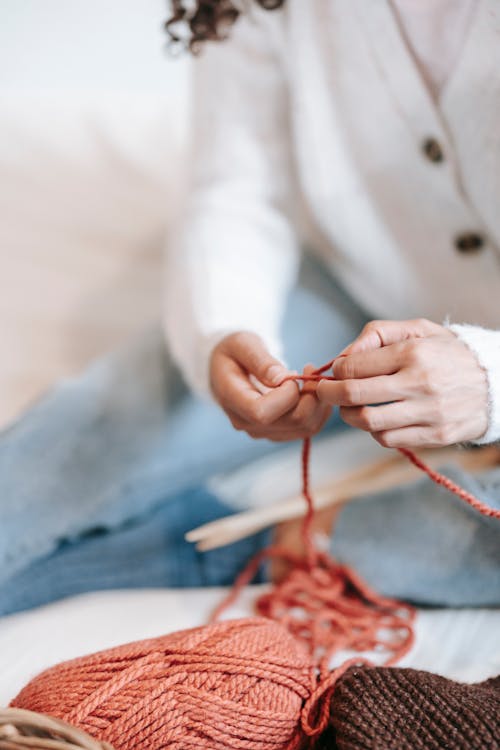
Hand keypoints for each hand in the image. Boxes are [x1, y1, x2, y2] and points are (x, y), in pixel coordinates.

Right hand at [210, 331, 330, 440]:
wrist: (226, 368)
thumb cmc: (233, 352)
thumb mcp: (242, 344)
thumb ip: (260, 360)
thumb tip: (281, 378)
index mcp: (232, 400)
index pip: (262, 412)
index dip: (287, 395)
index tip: (292, 373)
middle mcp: (246, 423)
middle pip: (291, 421)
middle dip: (310, 395)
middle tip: (309, 369)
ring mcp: (262, 431)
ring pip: (304, 427)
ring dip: (316, 402)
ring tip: (310, 377)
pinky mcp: (276, 432)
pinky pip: (307, 428)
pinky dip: (317, 409)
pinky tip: (310, 390)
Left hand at [316, 319, 488, 447]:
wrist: (497, 383)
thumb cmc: (449, 354)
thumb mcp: (419, 330)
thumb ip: (379, 334)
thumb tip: (345, 354)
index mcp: (414, 353)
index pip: (354, 366)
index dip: (335, 371)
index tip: (334, 372)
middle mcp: (420, 383)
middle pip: (354, 395)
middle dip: (329, 394)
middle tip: (324, 392)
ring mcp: (428, 412)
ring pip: (367, 422)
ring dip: (349, 416)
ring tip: (349, 407)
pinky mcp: (435, 435)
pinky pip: (388, 439)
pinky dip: (374, 431)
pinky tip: (377, 419)